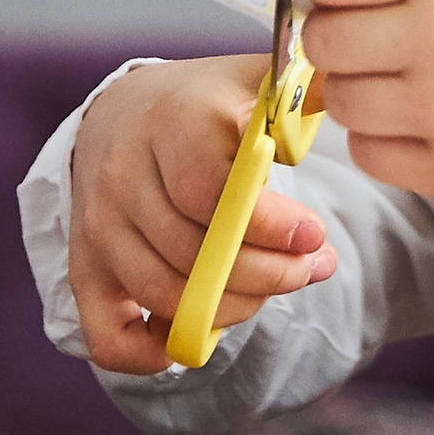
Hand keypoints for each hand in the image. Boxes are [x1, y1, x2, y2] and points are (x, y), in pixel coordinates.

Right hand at [64, 55, 337, 372]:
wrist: (120, 111)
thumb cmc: (204, 105)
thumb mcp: (253, 82)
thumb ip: (301, 92)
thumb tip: (349, 93)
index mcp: (170, 122)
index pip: (208, 189)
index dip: (266, 225)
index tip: (315, 236)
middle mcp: (122, 174)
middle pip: (192, 250)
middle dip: (268, 273)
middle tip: (313, 266)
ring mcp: (97, 226)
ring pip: (164, 292)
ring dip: (233, 306)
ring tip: (276, 283)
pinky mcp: (85, 268)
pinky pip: (107, 335)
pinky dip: (151, 352)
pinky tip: (198, 332)